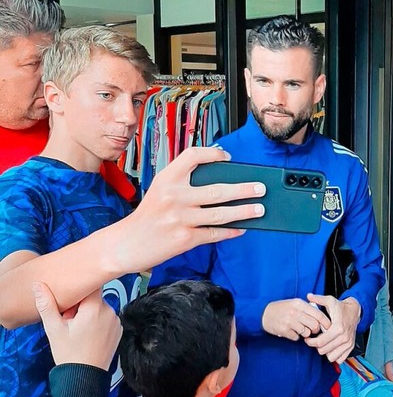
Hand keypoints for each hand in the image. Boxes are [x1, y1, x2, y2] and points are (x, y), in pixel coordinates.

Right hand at [33, 282, 120, 369]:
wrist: (84, 376)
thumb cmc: (70, 354)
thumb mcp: (54, 328)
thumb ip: (47, 304)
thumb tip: (38, 286)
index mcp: (95, 309)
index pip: (91, 285)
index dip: (80, 289)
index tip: (71, 297)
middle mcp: (109, 313)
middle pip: (95, 298)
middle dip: (81, 305)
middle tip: (70, 320)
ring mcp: (116, 322)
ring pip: (101, 308)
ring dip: (90, 314)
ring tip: (79, 329)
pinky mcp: (118, 331)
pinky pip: (107, 319)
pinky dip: (98, 322)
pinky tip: (88, 334)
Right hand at [114, 147, 266, 273]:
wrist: (126, 243)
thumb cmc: (147, 217)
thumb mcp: (159, 191)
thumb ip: (183, 184)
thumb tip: (220, 184)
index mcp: (166, 178)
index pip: (193, 156)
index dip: (212, 154)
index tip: (228, 157)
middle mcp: (174, 196)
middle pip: (217, 190)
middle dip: (244, 189)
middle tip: (261, 188)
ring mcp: (180, 218)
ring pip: (220, 214)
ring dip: (244, 212)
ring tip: (259, 209)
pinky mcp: (184, 239)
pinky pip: (214, 234)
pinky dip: (231, 231)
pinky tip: (242, 229)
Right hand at [262, 299, 329, 340]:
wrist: (264, 313)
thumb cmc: (282, 309)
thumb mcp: (295, 303)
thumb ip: (307, 308)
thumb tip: (322, 318)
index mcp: (299, 304)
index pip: (318, 314)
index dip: (325, 323)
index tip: (328, 327)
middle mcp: (295, 312)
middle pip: (314, 325)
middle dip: (316, 330)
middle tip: (313, 330)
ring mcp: (289, 321)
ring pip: (306, 333)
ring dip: (305, 334)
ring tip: (300, 330)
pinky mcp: (283, 330)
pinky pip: (296, 337)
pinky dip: (295, 337)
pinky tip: (291, 332)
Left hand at [304, 293, 360, 363]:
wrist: (355, 311)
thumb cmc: (341, 308)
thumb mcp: (330, 301)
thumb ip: (318, 299)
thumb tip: (309, 296)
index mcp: (338, 328)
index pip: (320, 342)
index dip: (311, 342)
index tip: (308, 339)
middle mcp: (344, 337)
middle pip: (323, 350)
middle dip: (316, 346)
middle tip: (314, 340)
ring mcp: (348, 343)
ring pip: (330, 357)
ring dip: (325, 351)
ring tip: (322, 343)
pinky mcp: (350, 347)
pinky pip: (339, 359)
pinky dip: (333, 355)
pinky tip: (330, 347)